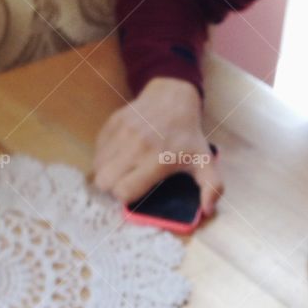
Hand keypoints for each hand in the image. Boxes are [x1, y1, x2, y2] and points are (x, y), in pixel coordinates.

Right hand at [93, 78, 223, 216]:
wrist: (172, 97)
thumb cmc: (188, 135)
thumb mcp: (205, 161)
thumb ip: (212, 187)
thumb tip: (208, 210)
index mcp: (158, 160)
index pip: (124, 191)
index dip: (127, 198)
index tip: (135, 193)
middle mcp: (136, 147)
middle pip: (105, 182)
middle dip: (112, 188)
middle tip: (125, 183)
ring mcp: (121, 133)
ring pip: (97, 167)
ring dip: (106, 173)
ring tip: (121, 171)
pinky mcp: (112, 123)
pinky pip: (96, 150)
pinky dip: (103, 158)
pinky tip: (118, 156)